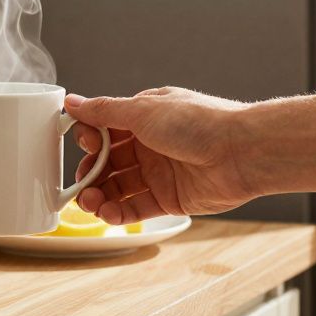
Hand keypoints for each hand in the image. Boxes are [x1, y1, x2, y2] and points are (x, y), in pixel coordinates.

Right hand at [65, 88, 256, 223]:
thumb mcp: (143, 110)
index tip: (85, 146)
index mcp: (143, 117)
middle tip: (80, 185)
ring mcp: (159, 173)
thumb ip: (104, 111)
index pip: (103, 130)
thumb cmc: (200, 122)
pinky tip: (108, 214)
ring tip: (90, 203)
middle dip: (90, 174)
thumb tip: (73, 102)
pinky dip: (118, 212)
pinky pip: (135, 208)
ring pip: (118, 187)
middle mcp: (149, 144)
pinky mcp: (169, 199)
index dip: (89, 140)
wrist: (242, 151)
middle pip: (107, 162)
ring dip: (99, 196)